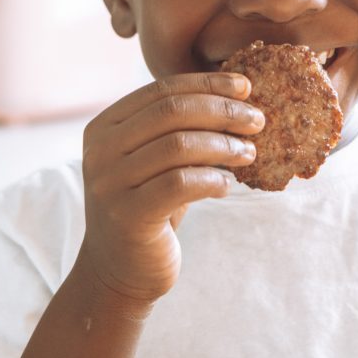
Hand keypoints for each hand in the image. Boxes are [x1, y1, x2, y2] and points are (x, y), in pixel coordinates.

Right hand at [76, 72, 263, 304]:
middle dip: (222, 111)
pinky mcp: (128, 216)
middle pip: (171, 112)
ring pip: (178, 145)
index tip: (245, 87)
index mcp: (105, 126)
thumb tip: (237, 97)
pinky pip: (181, 184)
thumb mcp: (157, 161)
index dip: (207, 85)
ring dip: (223, 145)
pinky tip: (228, 186)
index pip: (162, 90)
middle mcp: (100, 150)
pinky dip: (214, 179)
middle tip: (257, 120)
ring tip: (249, 153)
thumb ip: (179, 129)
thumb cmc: (150, 207)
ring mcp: (109, 183)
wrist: (119, 272)